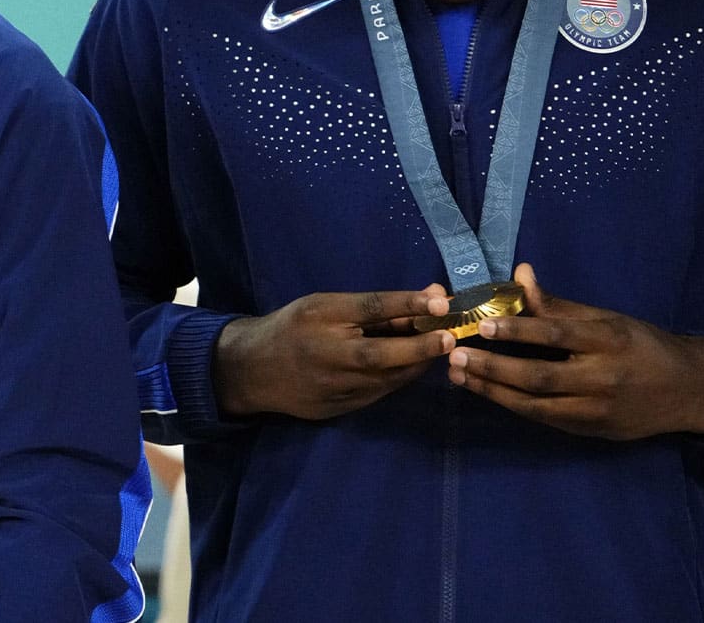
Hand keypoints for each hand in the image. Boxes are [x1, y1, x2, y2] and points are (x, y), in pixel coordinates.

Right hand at [214, 287, 453, 420]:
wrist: (252, 372)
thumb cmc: (293, 328)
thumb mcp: (324, 306)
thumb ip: (376, 306)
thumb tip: (431, 297)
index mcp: (321, 318)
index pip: (370, 308)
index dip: (407, 304)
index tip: (440, 300)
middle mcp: (327, 354)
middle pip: (383, 353)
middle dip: (422, 346)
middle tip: (451, 336)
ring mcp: (334, 386)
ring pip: (388, 377)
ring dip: (417, 363)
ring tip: (439, 348)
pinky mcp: (340, 407)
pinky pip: (379, 391)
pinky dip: (399, 377)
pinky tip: (410, 365)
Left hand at [447, 264, 703, 438]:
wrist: (690, 391)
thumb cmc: (643, 345)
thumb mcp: (608, 319)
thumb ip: (559, 305)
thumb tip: (521, 273)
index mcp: (610, 340)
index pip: (558, 334)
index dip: (519, 331)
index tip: (483, 325)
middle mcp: (603, 377)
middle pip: (540, 376)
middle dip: (493, 367)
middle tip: (455, 355)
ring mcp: (597, 409)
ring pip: (536, 404)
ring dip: (493, 390)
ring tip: (459, 374)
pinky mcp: (591, 430)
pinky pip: (544, 418)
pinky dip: (512, 405)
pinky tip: (486, 391)